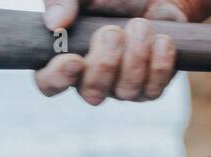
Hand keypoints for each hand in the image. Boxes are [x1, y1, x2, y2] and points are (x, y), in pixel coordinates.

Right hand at [35, 0, 195, 104]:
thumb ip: (63, 1)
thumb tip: (55, 23)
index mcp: (65, 58)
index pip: (49, 84)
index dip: (58, 79)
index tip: (73, 60)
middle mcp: (92, 80)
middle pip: (92, 93)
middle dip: (105, 63)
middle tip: (113, 31)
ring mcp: (123, 88)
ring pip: (127, 91)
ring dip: (136, 56)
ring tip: (141, 25)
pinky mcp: (151, 87)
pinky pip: (155, 89)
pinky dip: (160, 63)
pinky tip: (162, 39)